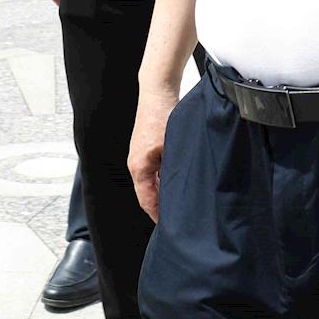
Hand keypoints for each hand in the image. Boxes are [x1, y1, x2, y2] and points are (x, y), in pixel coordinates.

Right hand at [129, 80, 179, 222]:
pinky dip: (165, 180)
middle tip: (180, 221)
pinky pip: (155, 172)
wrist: (158, 90)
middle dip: (162, 208)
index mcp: (139, 167)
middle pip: (148, 194)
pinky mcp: (148, 149)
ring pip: (152, 183)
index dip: (158, 216)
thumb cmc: (164, 115)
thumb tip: (182, 193)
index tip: (171, 228)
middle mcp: (136, 164)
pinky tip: (179, 183)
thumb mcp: (172, 146)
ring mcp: (141, 156)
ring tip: (181, 205)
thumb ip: (174, 170)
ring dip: (164, 194)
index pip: (147, 201)